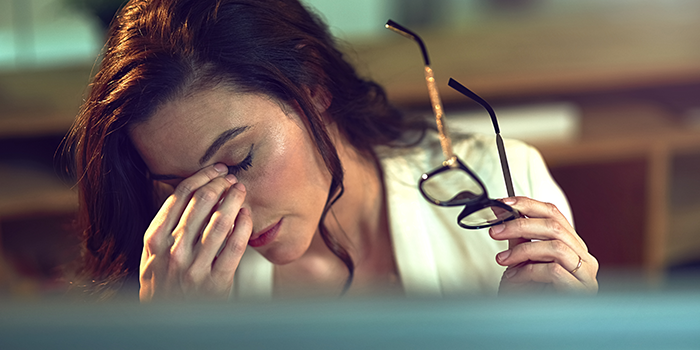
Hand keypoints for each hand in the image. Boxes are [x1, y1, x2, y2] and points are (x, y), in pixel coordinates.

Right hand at [139, 163, 252, 300]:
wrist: (167, 320)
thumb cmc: (162, 283)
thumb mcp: (152, 253)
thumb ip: (166, 226)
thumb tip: (193, 191)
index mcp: (155, 239)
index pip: (180, 196)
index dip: (202, 177)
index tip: (216, 170)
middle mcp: (173, 251)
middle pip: (202, 203)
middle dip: (221, 184)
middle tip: (232, 177)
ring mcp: (194, 267)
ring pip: (220, 222)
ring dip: (234, 200)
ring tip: (241, 190)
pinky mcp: (215, 282)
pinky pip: (234, 247)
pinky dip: (243, 226)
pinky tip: (247, 215)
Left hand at [489, 196, 597, 293]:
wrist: (529, 326)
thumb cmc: (527, 295)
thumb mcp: (520, 259)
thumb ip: (517, 235)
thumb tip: (502, 209)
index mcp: (571, 246)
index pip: (554, 214)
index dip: (528, 204)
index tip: (504, 203)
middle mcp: (584, 257)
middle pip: (555, 226)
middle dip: (520, 225)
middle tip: (495, 231)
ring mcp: (586, 275)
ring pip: (556, 247)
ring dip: (523, 249)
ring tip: (503, 261)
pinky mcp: (582, 291)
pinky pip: (554, 271)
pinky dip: (529, 271)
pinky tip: (515, 277)